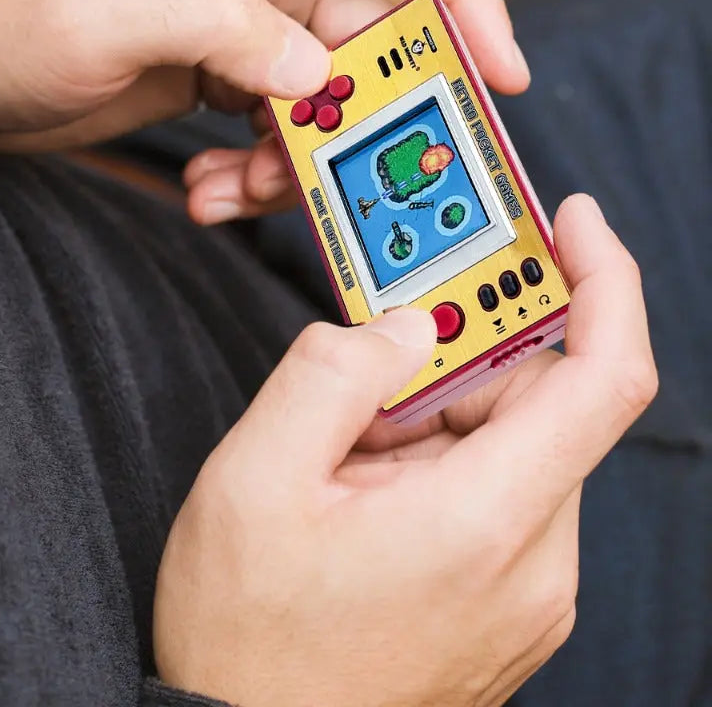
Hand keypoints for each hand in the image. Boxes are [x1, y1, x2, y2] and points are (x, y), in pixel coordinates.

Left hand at [0, 0, 528, 222]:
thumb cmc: (9, 20)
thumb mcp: (104, 15)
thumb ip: (216, 23)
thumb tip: (316, 66)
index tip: (500, 74)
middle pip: (370, 40)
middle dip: (373, 116)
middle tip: (350, 180)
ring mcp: (234, 35)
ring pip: (322, 101)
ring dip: (299, 161)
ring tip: (235, 196)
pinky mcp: (208, 83)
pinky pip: (269, 133)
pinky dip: (253, 175)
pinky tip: (206, 197)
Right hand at [152, 195, 656, 706]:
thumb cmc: (248, 632)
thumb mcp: (255, 477)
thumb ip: (333, 372)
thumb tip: (407, 323)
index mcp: (485, 520)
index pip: (604, 377)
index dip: (605, 280)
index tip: (573, 221)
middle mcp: (535, 562)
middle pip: (539, 403)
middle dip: (458, 357)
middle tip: (369, 360)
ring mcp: (528, 594)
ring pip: (513, 446)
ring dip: (438, 415)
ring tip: (346, 453)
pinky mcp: (508, 607)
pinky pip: (499, 494)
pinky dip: (442, 461)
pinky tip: (366, 491)